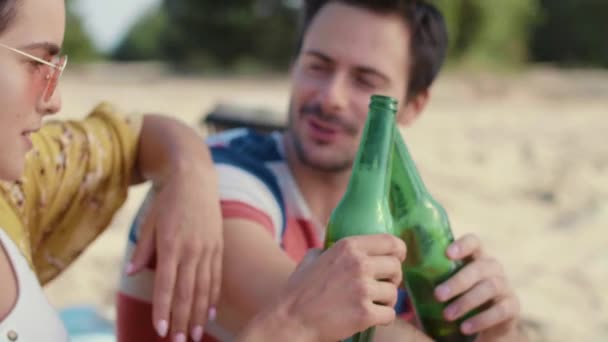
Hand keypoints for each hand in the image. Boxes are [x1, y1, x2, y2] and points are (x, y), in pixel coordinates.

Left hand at [127, 166, 222, 341]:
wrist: (195, 178)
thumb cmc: (167, 200)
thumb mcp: (149, 221)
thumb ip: (142, 249)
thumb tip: (130, 273)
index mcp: (171, 244)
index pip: (167, 284)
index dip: (164, 309)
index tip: (161, 331)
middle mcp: (192, 249)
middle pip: (188, 292)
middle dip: (183, 319)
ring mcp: (208, 248)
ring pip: (204, 288)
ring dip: (200, 314)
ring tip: (196, 335)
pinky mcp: (217, 246)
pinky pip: (216, 276)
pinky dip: (213, 296)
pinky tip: (211, 313)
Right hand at [280, 234, 405, 341]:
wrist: (290, 320)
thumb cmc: (298, 291)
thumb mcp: (312, 258)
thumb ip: (331, 249)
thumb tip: (345, 248)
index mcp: (348, 246)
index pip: (391, 242)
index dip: (398, 252)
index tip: (396, 259)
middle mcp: (359, 264)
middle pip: (396, 268)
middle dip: (392, 279)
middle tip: (381, 286)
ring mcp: (363, 289)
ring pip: (394, 294)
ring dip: (385, 301)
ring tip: (371, 304)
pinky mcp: (365, 313)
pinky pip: (390, 314)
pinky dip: (382, 319)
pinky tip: (369, 318)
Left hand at [434, 234, 521, 340]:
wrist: (480, 327)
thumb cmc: (453, 300)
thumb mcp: (441, 285)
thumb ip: (425, 277)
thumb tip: (393, 273)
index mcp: (475, 258)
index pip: (475, 242)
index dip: (463, 244)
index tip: (447, 253)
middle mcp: (492, 268)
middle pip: (480, 267)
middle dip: (458, 281)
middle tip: (437, 295)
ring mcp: (505, 286)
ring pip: (490, 287)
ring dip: (467, 301)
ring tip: (447, 315)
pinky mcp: (512, 307)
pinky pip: (500, 310)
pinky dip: (481, 319)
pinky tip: (464, 328)